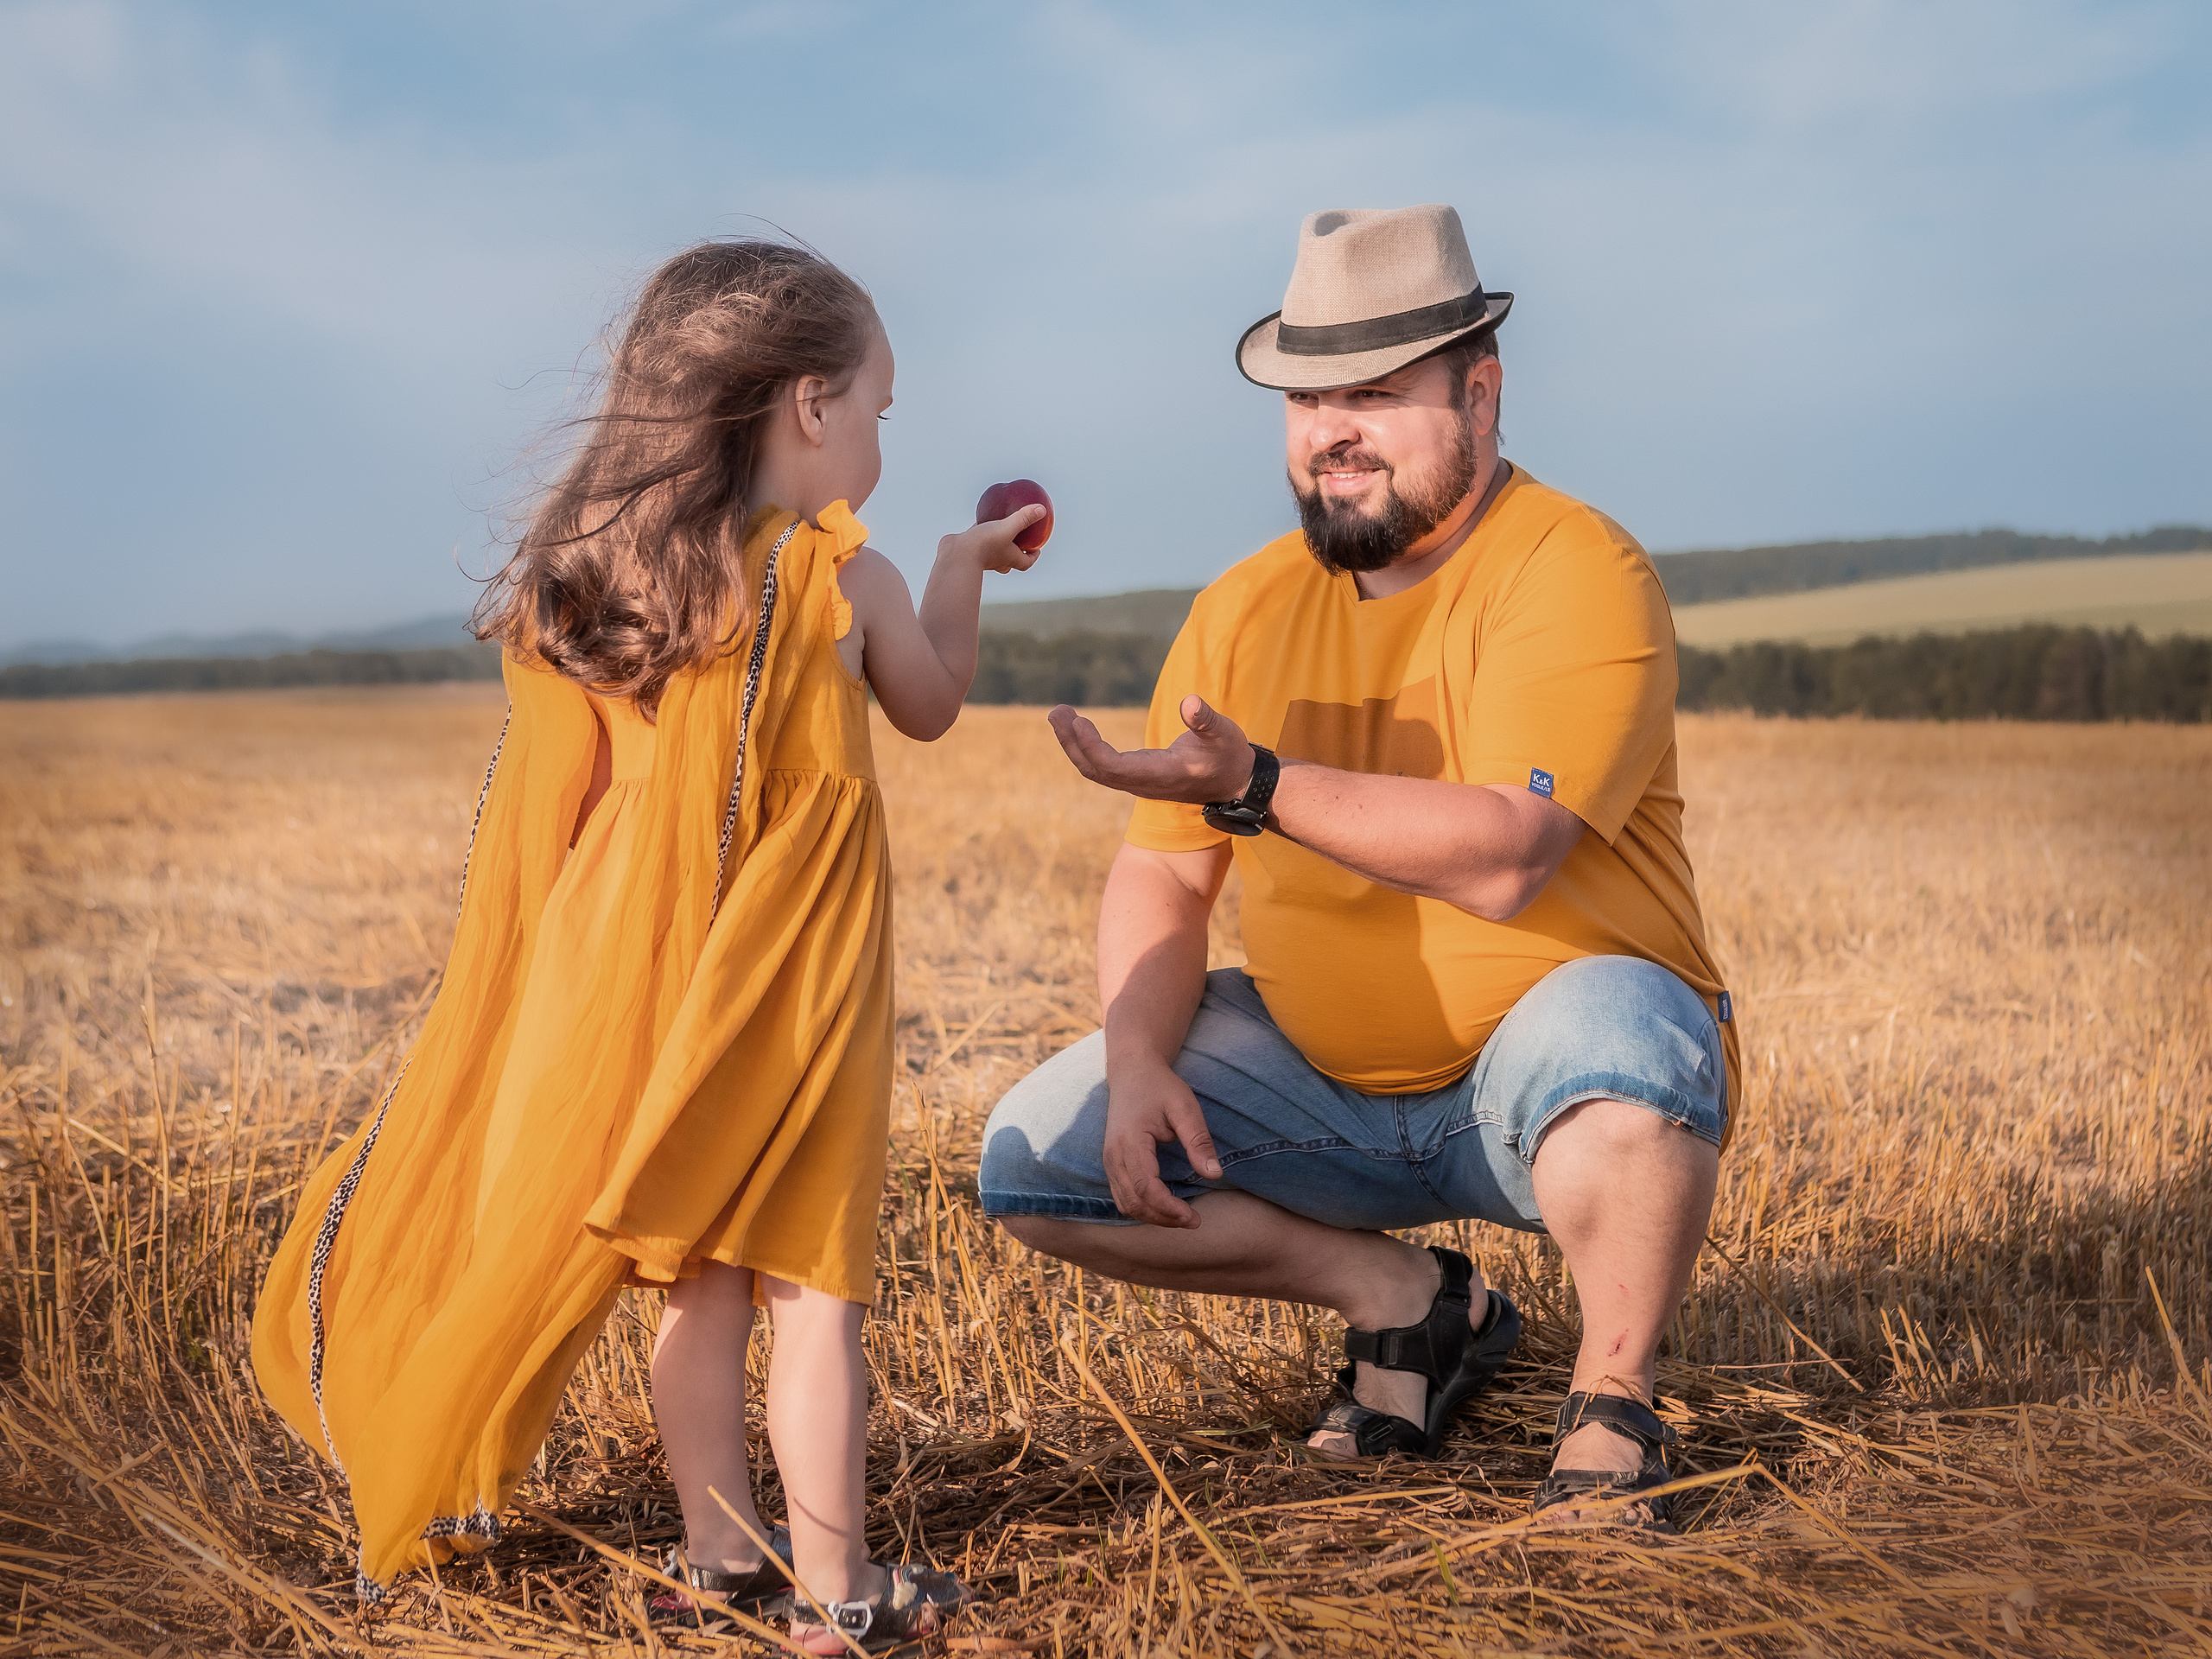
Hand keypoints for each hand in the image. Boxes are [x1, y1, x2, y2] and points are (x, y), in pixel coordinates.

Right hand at [940, 505, 1047, 575]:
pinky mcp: (969, 547)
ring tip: (1001, 526)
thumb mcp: (1008, 528)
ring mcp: (982, 555)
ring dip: (998, 541)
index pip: (1026, 562)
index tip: (1037, 548)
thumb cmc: (984, 545)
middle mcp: (997, 559)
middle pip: (1010, 559)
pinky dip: (981, 530)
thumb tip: (1041, 510)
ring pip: (993, 549)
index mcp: (1010, 559)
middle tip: (1020, 538)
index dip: (1033, 556)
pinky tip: (982, 517)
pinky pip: (978, 538)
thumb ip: (1024, 519)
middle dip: (1016, 550)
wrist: (956, 555)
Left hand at [1048, 695, 1255, 803]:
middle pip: (1096, 771)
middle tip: (1056, 711)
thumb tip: (1189, 702)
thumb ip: (1206, 720)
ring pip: (1096, 770)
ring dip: (1074, 744)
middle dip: (1072, 743)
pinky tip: (1077, 727)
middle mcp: (1144, 783)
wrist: (1236, 782)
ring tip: (1060, 714)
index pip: (1114, 768)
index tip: (1079, 722)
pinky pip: (1103, 767)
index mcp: (1161, 775)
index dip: (1092, 748)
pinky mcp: (1138, 776)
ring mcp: (1139, 782)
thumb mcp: (1225, 733)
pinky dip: (1085, 748)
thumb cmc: (1229, 755)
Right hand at [1104, 1061, 1223, 1227]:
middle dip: (1163, 1218)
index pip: (1146, 1187)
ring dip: (1152, 1216)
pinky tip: (1164, 1207)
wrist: (1131, 1071)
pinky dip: (1142, 1208)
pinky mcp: (1111, 1163)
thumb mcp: (1185, 1107)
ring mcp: (1108, 1160)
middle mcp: (1113, 1155)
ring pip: (1125, 1203)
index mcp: (1130, 1141)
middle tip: (1194, 1221)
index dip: (1169, 1208)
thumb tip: (1215, 1175)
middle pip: (1134, 1202)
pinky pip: (1122, 1196)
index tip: (1193, 1217)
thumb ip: (1198, 1141)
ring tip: (1182, 1217)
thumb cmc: (1160, 1087)